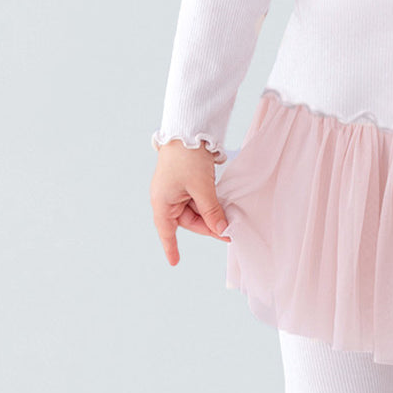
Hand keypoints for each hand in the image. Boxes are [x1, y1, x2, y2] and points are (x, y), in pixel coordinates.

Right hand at [150, 142, 231, 264]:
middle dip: (209, 226)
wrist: (189, 130)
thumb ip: (211, 211)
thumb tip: (222, 230)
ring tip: (230, 220)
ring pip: (196, 211)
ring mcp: (177, 190)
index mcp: (162, 202)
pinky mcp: (186, 182)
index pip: (166, 231)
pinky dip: (210, 204)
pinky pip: (199, 200)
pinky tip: (224, 208)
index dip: (171, 247)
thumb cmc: (187, 159)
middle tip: (230, 233)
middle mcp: (167, 198)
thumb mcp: (202, 188)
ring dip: (212, 215)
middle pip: (188, 221)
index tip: (175, 262)